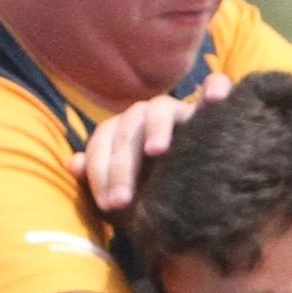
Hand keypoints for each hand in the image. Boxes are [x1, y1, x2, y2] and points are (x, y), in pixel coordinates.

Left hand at [71, 72, 231, 212]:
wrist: (197, 198)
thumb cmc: (155, 196)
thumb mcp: (126, 193)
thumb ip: (99, 179)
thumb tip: (74, 164)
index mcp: (120, 133)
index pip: (102, 144)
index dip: (100, 174)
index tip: (108, 205)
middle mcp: (144, 117)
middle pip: (127, 132)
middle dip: (121, 167)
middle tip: (122, 201)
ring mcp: (176, 111)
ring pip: (160, 108)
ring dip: (156, 128)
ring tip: (156, 151)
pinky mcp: (209, 110)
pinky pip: (214, 87)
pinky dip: (215, 87)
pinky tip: (217, 99)